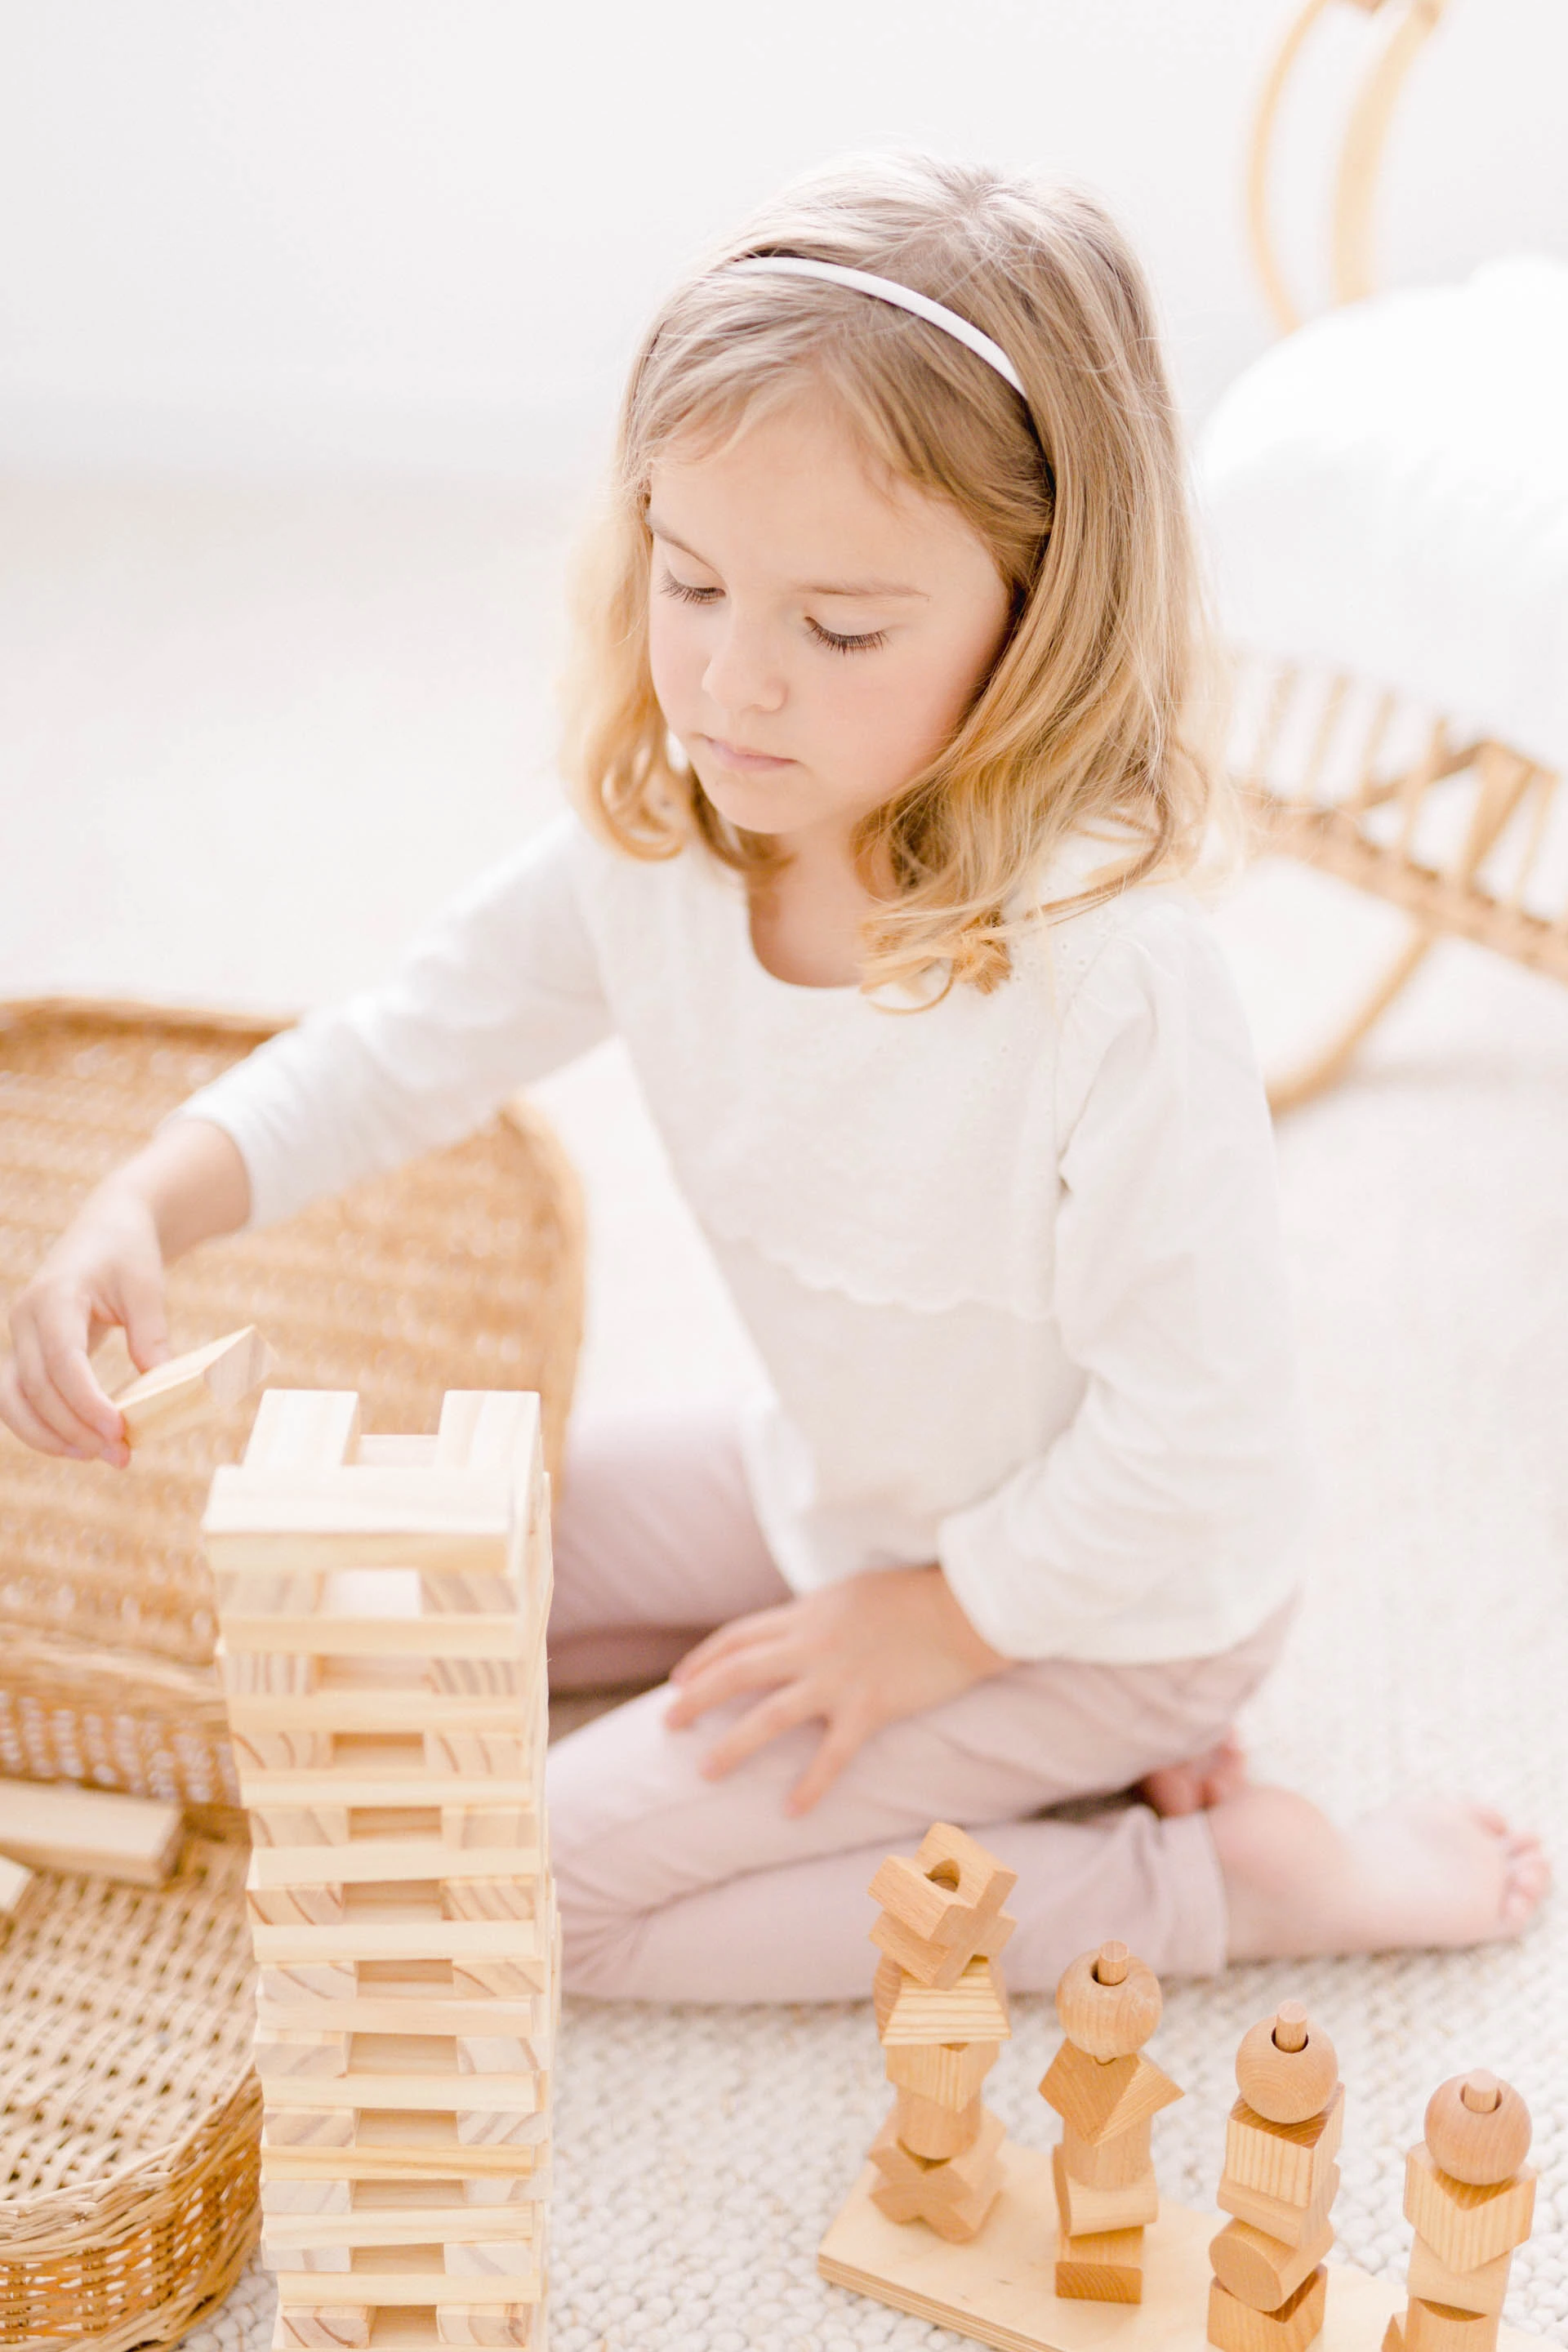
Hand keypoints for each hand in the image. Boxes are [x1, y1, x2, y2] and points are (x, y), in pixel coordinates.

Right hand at [0, 1184, 169, 1465]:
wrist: (107, 1228)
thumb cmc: (128, 1254)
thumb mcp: (146, 1286)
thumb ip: (150, 1333)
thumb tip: (159, 1384)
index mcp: (54, 1297)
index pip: (62, 1361)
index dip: (86, 1401)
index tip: (118, 1429)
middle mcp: (25, 1318)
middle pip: (36, 1388)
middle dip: (75, 1429)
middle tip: (120, 1456)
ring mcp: (19, 1335)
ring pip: (12, 1400)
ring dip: (49, 1436)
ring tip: (97, 1456)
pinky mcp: (25, 1350)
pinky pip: (17, 1398)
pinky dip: (39, 1426)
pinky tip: (77, 1444)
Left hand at [664, 1565, 1007, 1814]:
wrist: (965, 1607)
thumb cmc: (915, 1597)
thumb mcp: (851, 1593)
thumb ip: (817, 1615)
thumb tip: (793, 1634)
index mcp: (807, 1611)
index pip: (738, 1635)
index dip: (703, 1659)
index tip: (678, 1680)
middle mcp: (812, 1642)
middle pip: (737, 1671)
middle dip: (695, 1698)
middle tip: (666, 1723)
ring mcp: (839, 1676)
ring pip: (769, 1714)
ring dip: (732, 1744)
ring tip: (704, 1771)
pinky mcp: (871, 1706)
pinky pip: (832, 1753)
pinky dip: (810, 1783)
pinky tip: (791, 1810)